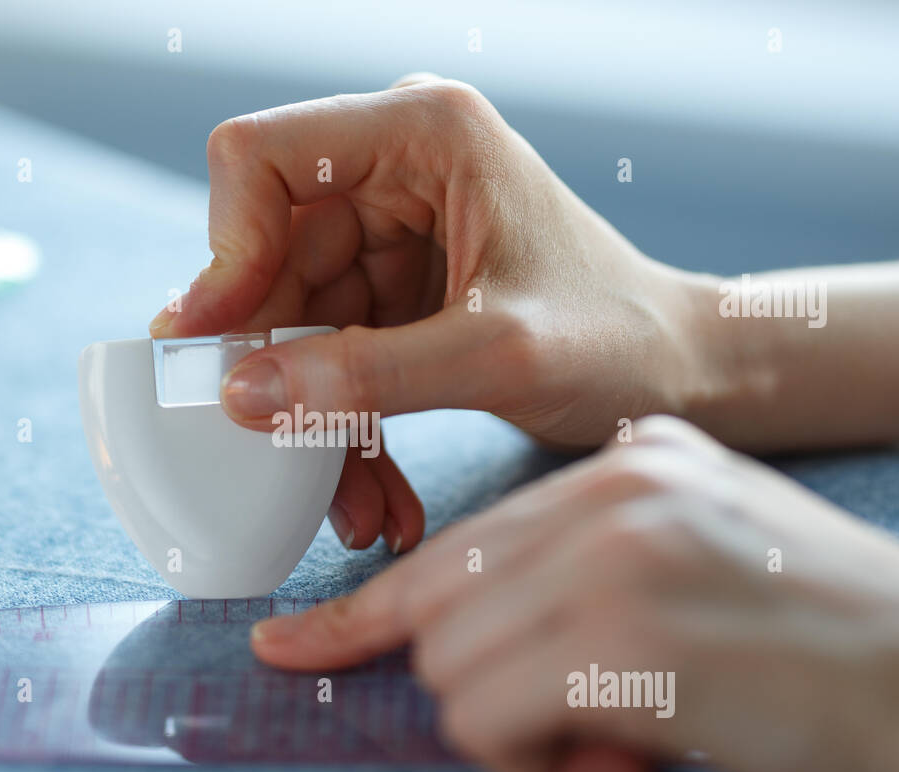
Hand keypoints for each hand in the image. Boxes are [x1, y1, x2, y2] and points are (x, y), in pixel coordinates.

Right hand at [150, 76, 710, 552]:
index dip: (224, 252)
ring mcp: (392, 234)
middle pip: (269, 261)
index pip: (261, 161)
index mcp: (422, 135)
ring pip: (296, 327)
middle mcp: (394, 172)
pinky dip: (347, 428)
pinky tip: (374, 495)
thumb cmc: (621, 339)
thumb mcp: (497, 356)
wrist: (682, 372)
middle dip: (278, 372)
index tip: (216, 349)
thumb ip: (369, 374)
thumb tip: (239, 394)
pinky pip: (334, 359)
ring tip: (353, 508)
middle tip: (280, 461)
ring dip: (314, 422)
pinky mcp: (397, 293)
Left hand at [249, 416, 898, 771]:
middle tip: (593, 733)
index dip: (366, 611)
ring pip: (452, 676)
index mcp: (628, 465)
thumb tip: (472, 624)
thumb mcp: (706, 562)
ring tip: (635, 744)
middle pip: (439, 614)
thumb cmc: (835, 654)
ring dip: (527, 743)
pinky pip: (488, 724)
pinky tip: (642, 761)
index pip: (458, 544)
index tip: (295, 644)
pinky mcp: (625, 639)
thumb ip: (590, 565)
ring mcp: (617, 555)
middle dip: (487, 698)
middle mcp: (613, 488)